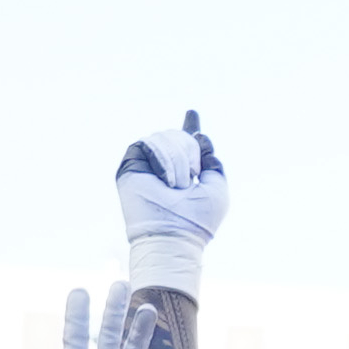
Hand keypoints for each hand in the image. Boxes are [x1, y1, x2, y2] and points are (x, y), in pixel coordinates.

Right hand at [115, 111, 225, 297]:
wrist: (173, 234)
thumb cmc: (198, 219)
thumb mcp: (217, 189)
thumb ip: (213, 164)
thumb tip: (202, 140)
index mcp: (186, 173)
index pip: (188, 145)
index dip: (191, 128)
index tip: (192, 113)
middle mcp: (165, 167)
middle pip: (180, 136)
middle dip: (189, 152)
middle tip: (189, 180)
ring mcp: (147, 166)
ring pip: (164, 137)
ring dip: (177, 160)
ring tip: (175, 186)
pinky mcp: (131, 165)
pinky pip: (147, 143)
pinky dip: (161, 159)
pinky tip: (164, 179)